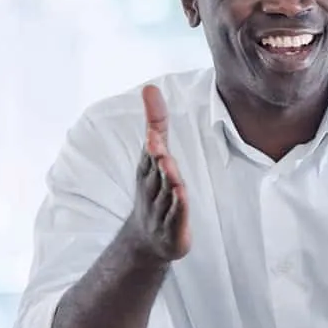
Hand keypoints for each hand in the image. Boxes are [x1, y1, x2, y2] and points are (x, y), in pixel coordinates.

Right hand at [126, 85, 189, 261]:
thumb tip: (150, 87)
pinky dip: (178, 205)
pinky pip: (176, 214)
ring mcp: (161, 209)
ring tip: (168, 164)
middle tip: (157, 143)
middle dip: (156, 156)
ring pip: (166, 191)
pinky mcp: (173, 227)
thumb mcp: (154, 156)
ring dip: (168, 178)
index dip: (153, 142)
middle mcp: (152, 188)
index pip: (151, 152)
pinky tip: (181, 194)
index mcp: (148, 170)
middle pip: (156, 170)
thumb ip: (156, 123)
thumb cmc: (153, 190)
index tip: (153, 133)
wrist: (146, 240)